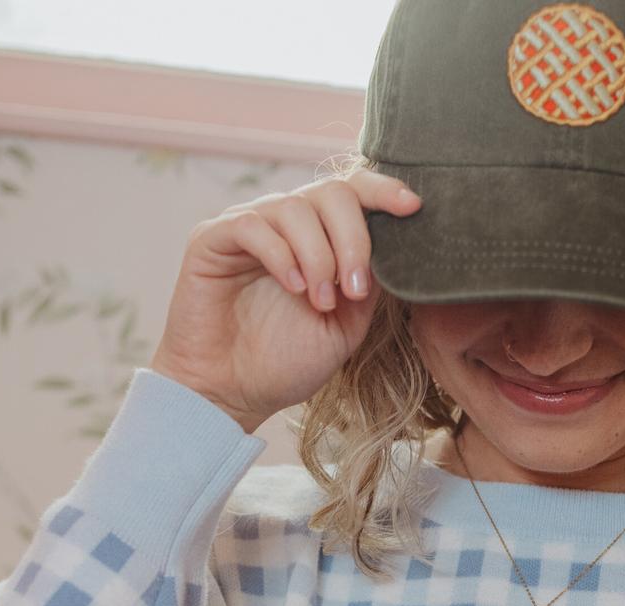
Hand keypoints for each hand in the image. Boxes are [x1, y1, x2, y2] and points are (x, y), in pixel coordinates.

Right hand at [148, 168, 423, 432]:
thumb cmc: (285, 363)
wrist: (230, 394)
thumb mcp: (346, 327)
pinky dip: (281, 255)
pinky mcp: (212, 239)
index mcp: (319, 239)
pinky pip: (253, 225)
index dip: (383, 191)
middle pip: (331, 193)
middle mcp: (285, 225)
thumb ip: (369, 284)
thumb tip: (394, 245)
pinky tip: (294, 289)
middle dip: (354, 239)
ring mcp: (249, 228)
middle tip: (355, 291)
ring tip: (320, 302)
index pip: (353, 193)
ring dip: (319, 257)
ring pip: (295, 207)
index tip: (412, 207)